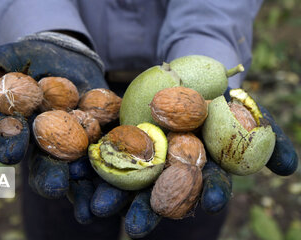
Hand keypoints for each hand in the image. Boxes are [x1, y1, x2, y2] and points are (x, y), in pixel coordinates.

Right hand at [0, 32, 106, 198]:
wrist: (67, 59)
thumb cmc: (30, 59)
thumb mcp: (3, 60)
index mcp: (20, 130)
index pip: (10, 142)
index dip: (9, 145)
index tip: (11, 150)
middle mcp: (46, 145)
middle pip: (46, 166)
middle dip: (50, 177)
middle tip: (55, 186)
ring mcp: (76, 146)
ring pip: (79, 172)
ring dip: (87, 190)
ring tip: (95, 207)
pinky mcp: (103, 139)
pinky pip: (110, 157)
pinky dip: (116, 173)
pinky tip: (124, 187)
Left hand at [86, 88, 297, 238]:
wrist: (182, 75)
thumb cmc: (216, 94)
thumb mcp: (244, 107)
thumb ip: (267, 136)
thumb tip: (290, 169)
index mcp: (199, 166)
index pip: (205, 184)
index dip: (207, 193)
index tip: (208, 204)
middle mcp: (168, 169)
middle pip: (157, 193)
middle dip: (147, 211)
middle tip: (136, 229)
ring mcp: (140, 157)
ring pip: (123, 181)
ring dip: (110, 198)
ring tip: (96, 212)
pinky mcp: (116, 142)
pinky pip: (98, 157)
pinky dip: (86, 171)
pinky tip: (74, 186)